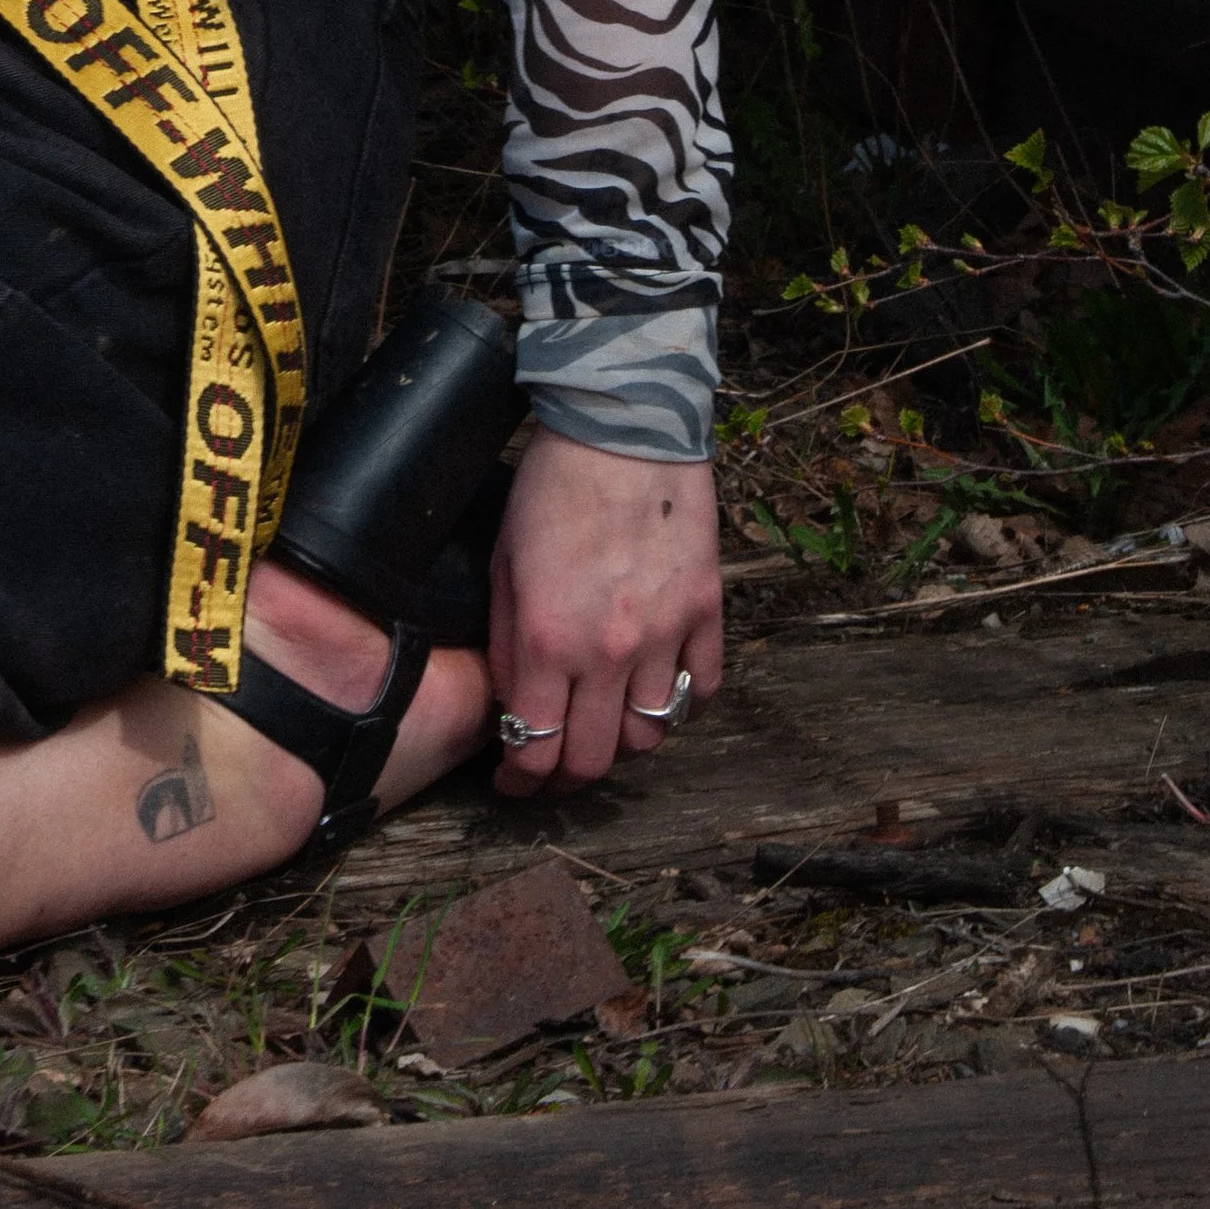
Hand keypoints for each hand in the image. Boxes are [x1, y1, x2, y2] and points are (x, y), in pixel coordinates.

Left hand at [486, 424, 722, 794]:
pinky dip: (680, 703)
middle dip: (567, 778)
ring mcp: (664, 635)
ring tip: (603, 725)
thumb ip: (508, 641)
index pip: (536, 747)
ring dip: (624, 743)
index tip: (514, 781)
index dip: (522, 779)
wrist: (622, 428)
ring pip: (651, 735)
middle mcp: (608, 651)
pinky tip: (657, 689)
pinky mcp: (705, 613)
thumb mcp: (504, 563)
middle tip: (554, 769)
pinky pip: (700, 690)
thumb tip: (515, 702)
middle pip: (596, 758)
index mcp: (549, 638)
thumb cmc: (552, 486)